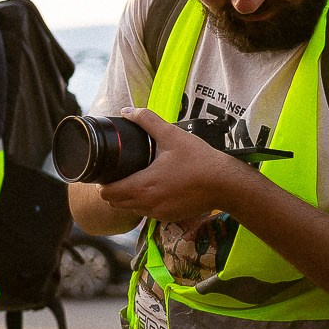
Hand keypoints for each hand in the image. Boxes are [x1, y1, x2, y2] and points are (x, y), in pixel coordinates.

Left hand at [96, 110, 253, 225]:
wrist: (226, 184)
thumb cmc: (199, 159)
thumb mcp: (171, 135)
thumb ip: (147, 120)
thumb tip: (127, 110)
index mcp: (142, 186)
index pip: (107, 193)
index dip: (102, 184)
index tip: (105, 173)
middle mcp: (147, 204)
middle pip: (115, 203)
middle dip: (112, 190)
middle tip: (118, 175)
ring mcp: (158, 214)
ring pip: (131, 209)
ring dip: (128, 198)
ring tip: (134, 180)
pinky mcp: (169, 218)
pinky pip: (147, 214)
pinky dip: (144, 204)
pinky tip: (153, 189)